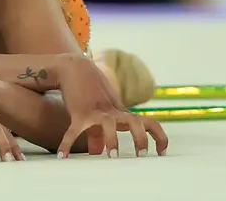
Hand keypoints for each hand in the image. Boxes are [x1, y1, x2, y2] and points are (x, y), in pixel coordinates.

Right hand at [54, 55, 168, 158]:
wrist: (73, 68)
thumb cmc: (89, 91)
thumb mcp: (99, 111)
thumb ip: (99, 133)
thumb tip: (97, 151)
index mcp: (122, 112)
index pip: (149, 122)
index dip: (159, 137)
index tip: (162, 152)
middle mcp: (113, 111)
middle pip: (135, 121)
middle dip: (141, 138)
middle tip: (141, 155)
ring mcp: (97, 111)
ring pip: (110, 123)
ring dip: (112, 139)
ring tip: (112, 157)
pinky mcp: (79, 112)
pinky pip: (74, 130)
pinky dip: (67, 144)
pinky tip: (62, 157)